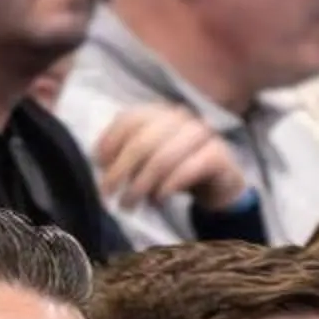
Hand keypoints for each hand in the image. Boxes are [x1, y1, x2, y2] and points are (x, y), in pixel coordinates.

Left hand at [93, 104, 248, 209]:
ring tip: (129, 204)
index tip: (99, 165)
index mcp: (160, 113)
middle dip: (120, 171)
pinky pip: (189, 169)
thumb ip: (126, 157)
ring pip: (163, 158)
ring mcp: (201, 134)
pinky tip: (159, 198)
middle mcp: (180, 117)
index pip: (129, 119)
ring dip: (141, 185)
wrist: (220, 183)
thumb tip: (102, 165)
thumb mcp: (147, 161)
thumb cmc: (177, 170)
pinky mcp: (217, 154)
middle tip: (108, 195)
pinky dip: (169, 186)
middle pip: (142, 142)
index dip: (110, 141)